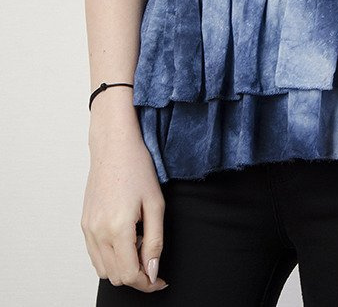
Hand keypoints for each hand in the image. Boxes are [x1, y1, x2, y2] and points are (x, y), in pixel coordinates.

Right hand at [82, 125, 168, 291]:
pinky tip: (125, 240)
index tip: (160, 279)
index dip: (147, 283)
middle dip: (137, 277)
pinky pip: (94, 255)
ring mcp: (88, 228)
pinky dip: (110, 258)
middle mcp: (98, 232)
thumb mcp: (156, 204)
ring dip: (122, 268)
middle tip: (153, 262)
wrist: (114, 146)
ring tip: (139, 246)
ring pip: (103, 270)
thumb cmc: (137, 168)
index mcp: (117, 227)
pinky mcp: (84, 223)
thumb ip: (155, 241)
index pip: (130, 275)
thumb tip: (152, 271)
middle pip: (115, 277)